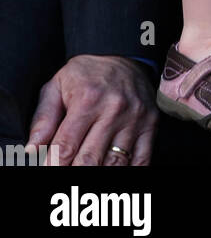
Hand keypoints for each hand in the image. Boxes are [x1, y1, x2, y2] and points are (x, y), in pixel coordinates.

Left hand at [26, 55, 156, 166]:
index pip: (66, 147)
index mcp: (87, 100)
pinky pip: (142, 159)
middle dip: (74, 174)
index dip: (53, 166)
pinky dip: (129, 172)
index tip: (49, 172)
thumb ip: (43, 118)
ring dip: (99, 174)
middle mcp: (114, 110)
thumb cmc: (86, 74)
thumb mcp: (57, 86)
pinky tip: (114, 172)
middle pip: (90, 160)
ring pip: (116, 163)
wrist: (123, 54)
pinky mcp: (151, 124)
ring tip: (88, 173)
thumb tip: (32, 150)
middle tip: (66, 183)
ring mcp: (135, 118)